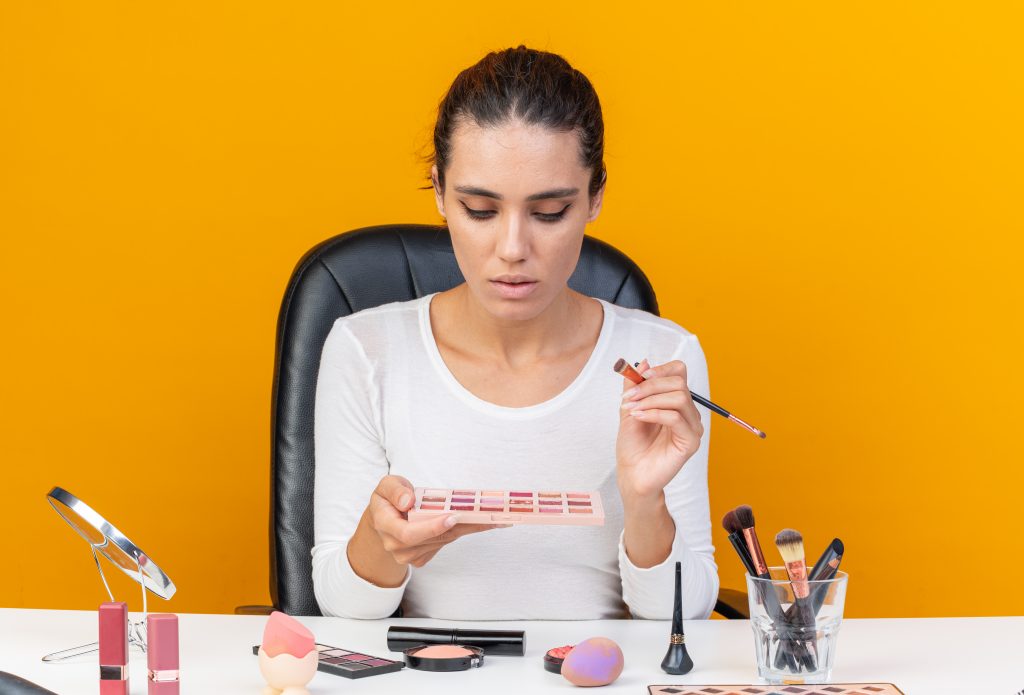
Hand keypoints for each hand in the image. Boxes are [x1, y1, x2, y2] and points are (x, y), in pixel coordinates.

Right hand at [353, 475, 503, 575]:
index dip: (431, 528)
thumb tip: (408, 501)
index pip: (408, 533)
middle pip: (433, 539)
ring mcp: (409, 556)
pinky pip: (444, 544)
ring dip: (467, 529)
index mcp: (384, 525)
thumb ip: (395, 490)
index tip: (451, 517)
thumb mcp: (386, 485)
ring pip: (443, 541)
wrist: (384, 520)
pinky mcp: (421, 558)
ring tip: (492, 517)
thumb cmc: (388, 500)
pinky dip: (462, 532)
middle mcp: (396, 546)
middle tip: (484, 516)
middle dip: (460, 526)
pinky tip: (481, 523)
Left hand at [615, 358, 704, 500]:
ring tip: (632, 410)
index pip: (679, 372)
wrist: (632, 474)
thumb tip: (644, 362)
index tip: (639, 376)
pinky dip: (653, 413)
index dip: (660, 369)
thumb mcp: (629, 408)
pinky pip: (675, 417)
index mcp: (676, 402)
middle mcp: (688, 412)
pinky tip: (638, 417)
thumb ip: (635, 386)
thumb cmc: (633, 445)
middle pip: (679, 383)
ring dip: (650, 399)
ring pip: (679, 397)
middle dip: (650, 386)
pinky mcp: (691, 442)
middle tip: (629, 397)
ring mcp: (692, 427)